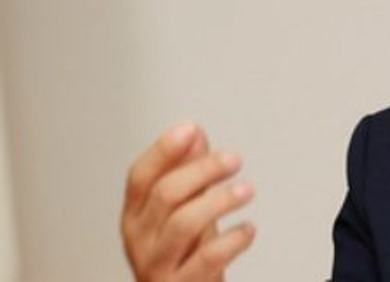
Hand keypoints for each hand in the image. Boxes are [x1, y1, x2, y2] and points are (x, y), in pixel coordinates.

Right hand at [121, 123, 255, 280]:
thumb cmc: (184, 255)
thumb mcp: (182, 210)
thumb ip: (186, 174)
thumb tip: (194, 134)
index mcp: (135, 216)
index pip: (140, 177)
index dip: (163, 150)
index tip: (190, 129)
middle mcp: (139, 240)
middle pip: (165, 195)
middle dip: (202, 170)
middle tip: (234, 159)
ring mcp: (157, 265)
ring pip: (183, 224)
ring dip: (219, 201)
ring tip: (247, 190)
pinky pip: (206, 259)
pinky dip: (232, 240)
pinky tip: (248, 230)